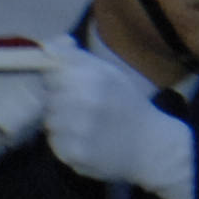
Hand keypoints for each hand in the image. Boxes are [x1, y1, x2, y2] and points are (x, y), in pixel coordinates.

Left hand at [44, 44, 196, 198]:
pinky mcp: (72, 153)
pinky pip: (54, 142)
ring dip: (62, 122)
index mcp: (93, 77)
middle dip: (62, 102)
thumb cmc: (127, 104)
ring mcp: (77, 129)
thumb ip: (76, 57)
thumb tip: (48, 45)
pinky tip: (86, 140)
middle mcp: (83, 101)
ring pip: (49, 121)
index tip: (76, 88)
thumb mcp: (109, 73)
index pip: (50, 74)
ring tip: (87, 125)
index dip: (60, 81)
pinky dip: (65, 141)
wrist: (150, 145)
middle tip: (87, 109)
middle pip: (48, 98)